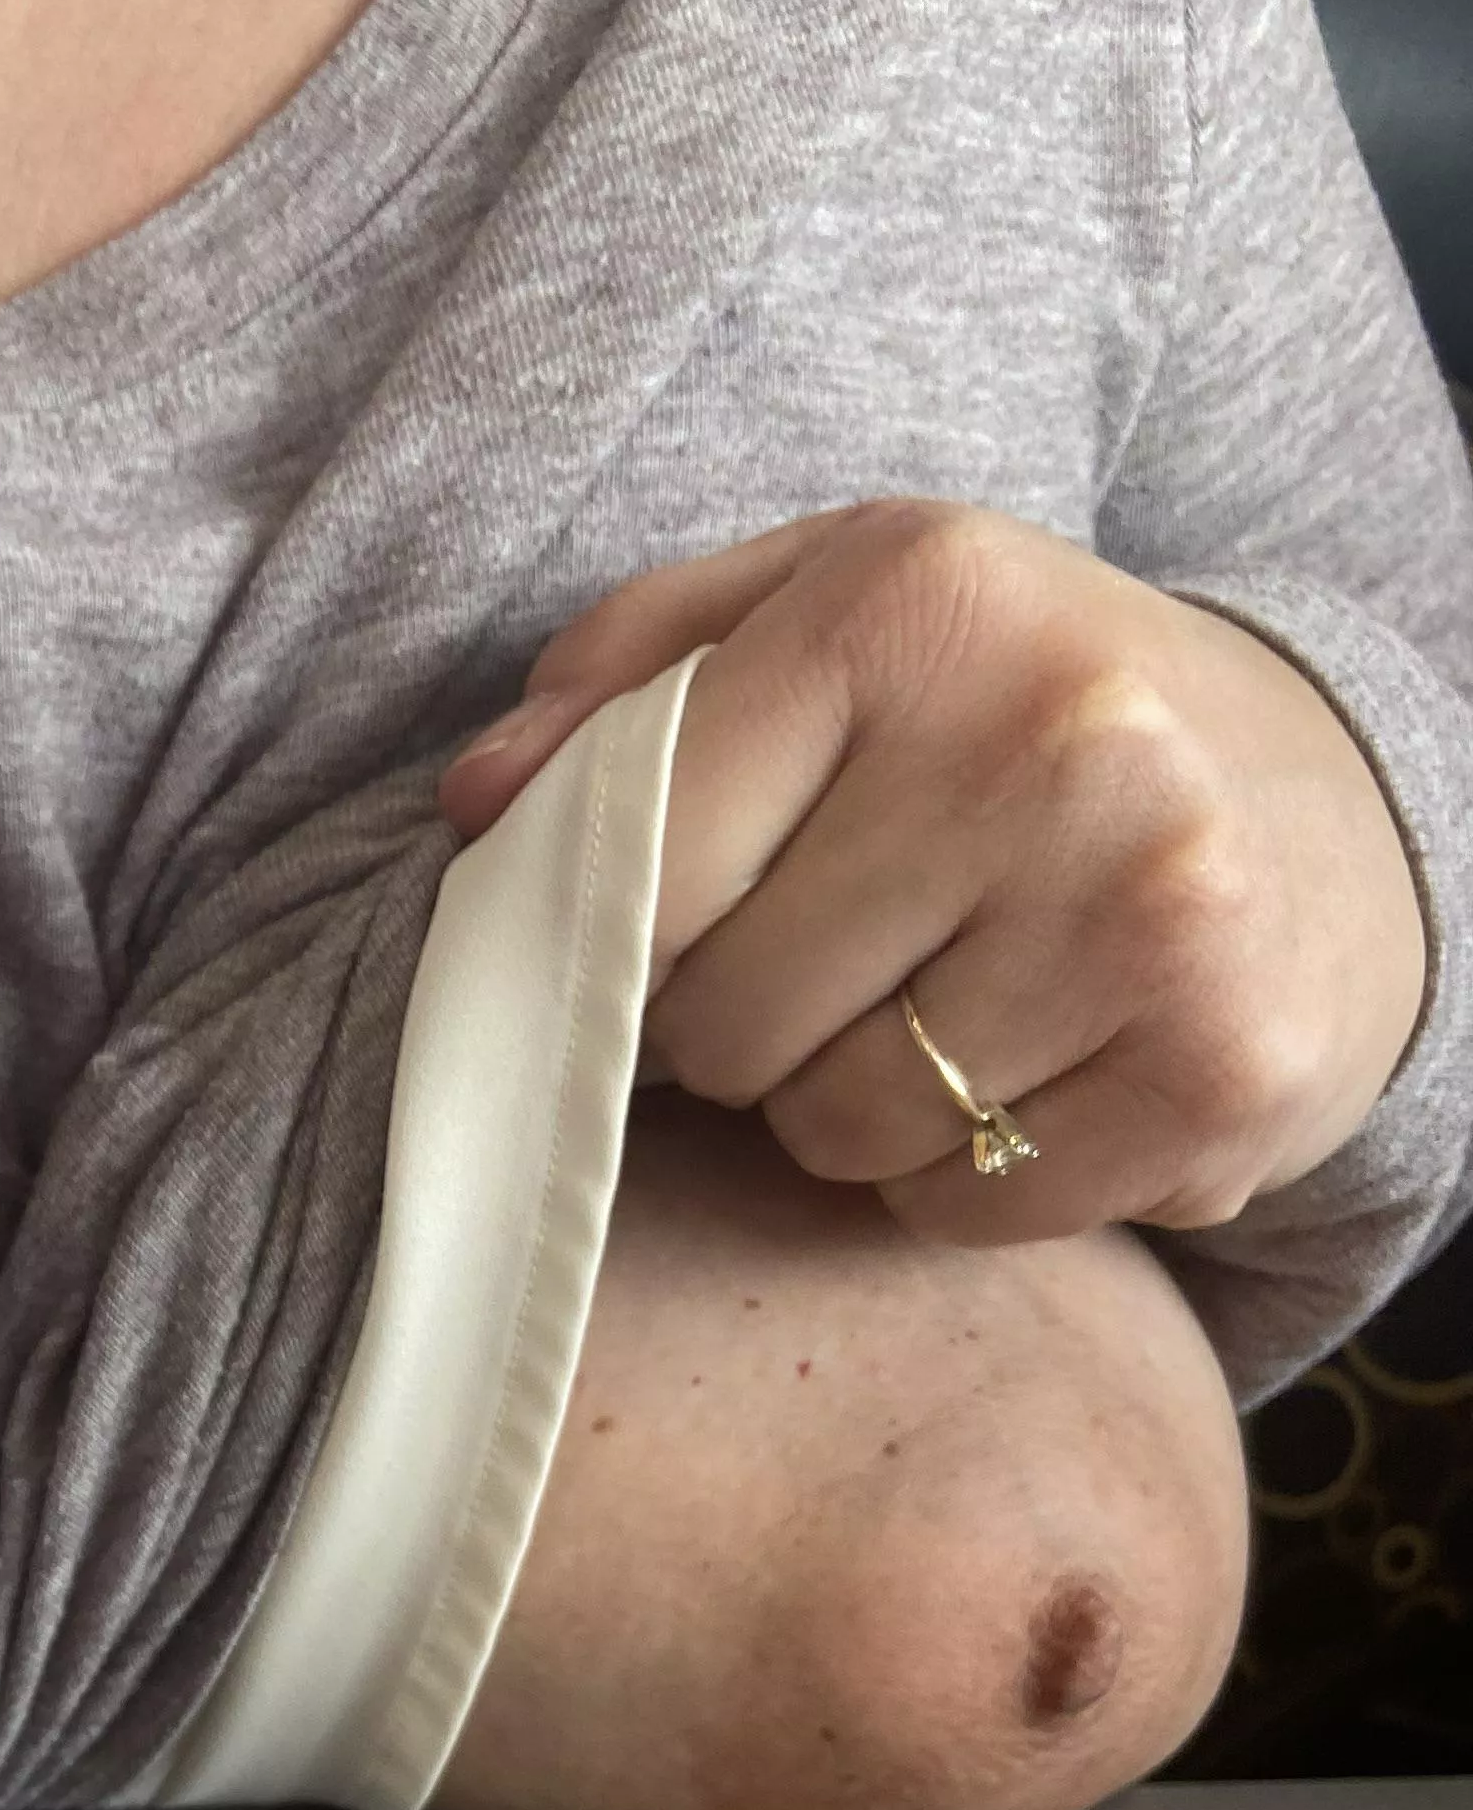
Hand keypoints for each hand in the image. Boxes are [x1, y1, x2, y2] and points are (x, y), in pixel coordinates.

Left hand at [437, 501, 1427, 1244]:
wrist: (1330, 808)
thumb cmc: (1016, 712)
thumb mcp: (836, 618)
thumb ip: (640, 678)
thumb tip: (479, 803)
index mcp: (918, 600)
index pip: (641, 854)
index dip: (615, 936)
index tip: (657, 936)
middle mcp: (1056, 740)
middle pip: (725, 1021)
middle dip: (737, 1029)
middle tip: (830, 971)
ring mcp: (1154, 913)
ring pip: (835, 1132)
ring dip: (842, 1111)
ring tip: (933, 1013)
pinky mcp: (1218, 1072)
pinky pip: (962, 1209)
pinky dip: (958, 1178)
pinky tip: (1029, 1075)